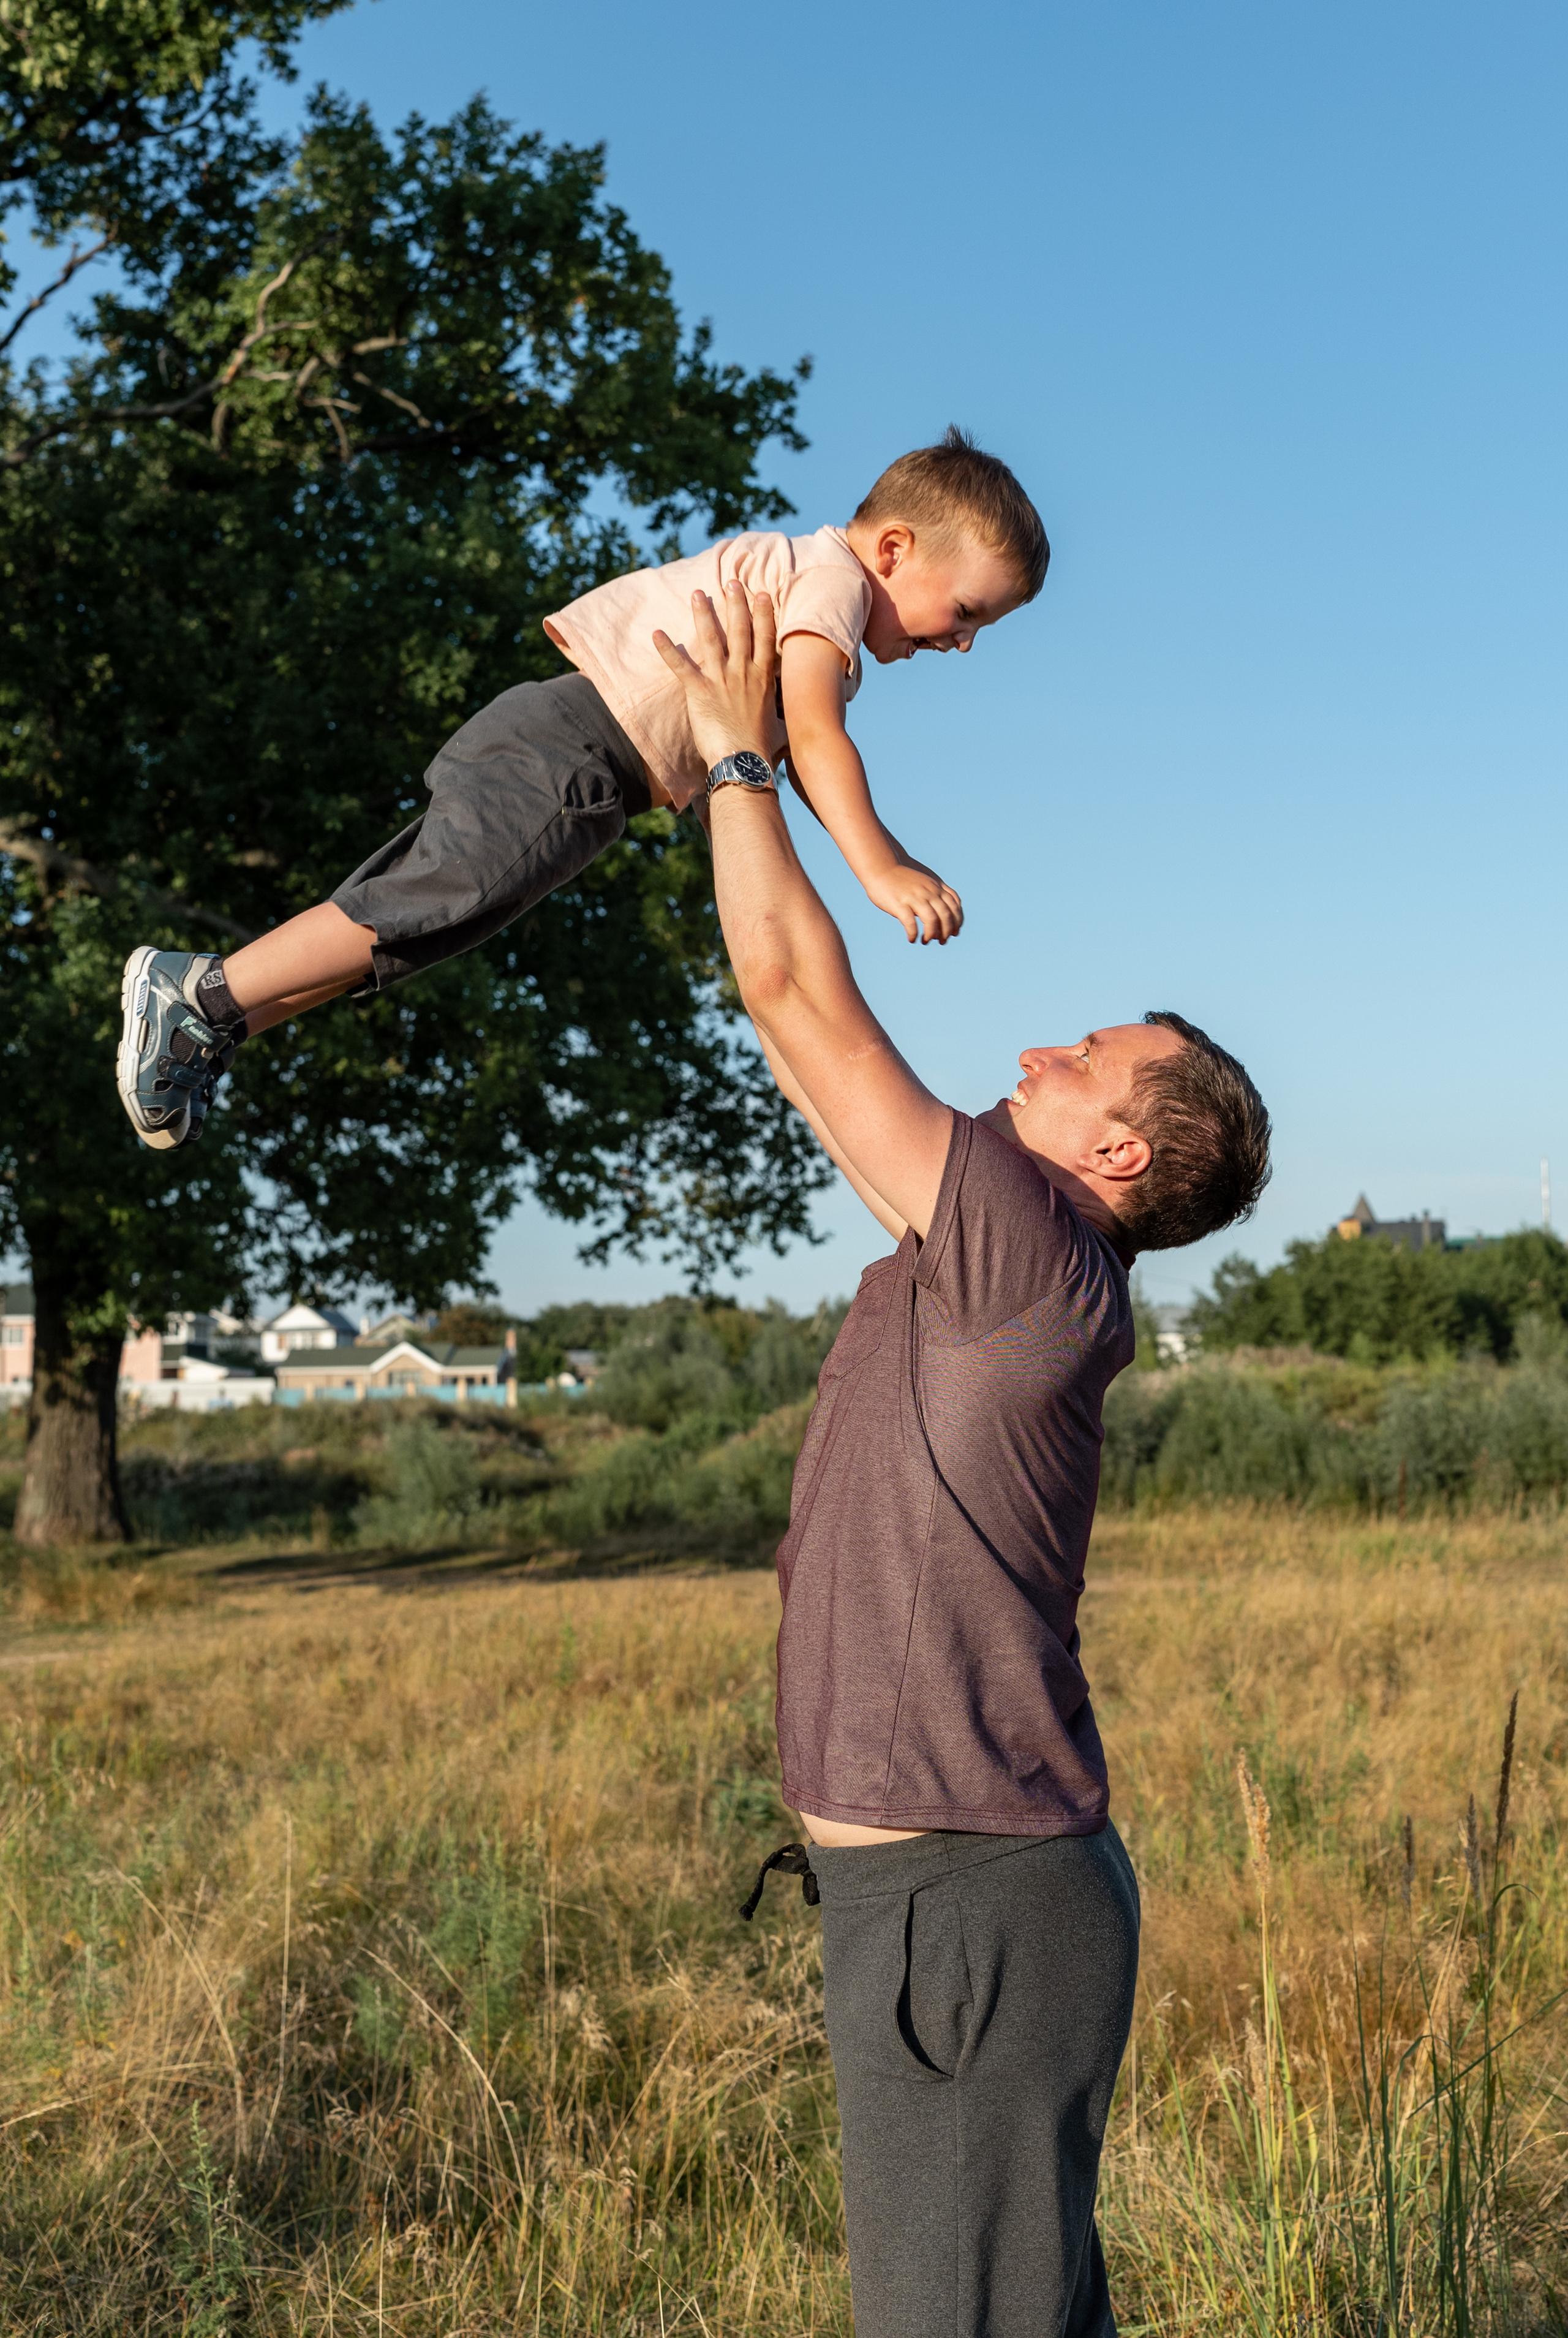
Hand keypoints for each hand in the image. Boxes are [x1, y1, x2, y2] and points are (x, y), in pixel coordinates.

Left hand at [652, 581, 776, 774]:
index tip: (761, 594)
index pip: (766, 639)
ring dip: (704, 614)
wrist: (744, 764)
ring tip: (697, 593)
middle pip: (740, 630)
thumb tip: (788, 722)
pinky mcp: (699, 692)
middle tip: (731, 581)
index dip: (763, 614)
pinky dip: (667, 650)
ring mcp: (722, 680)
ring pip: (712, 639)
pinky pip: (680, 666)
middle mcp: (744, 673)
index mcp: (764, 679)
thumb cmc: (762, 751)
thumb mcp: (778, 726)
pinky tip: (656, 634)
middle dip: (736, 603)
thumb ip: (777, 714)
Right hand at [863, 858, 963, 944]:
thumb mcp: (924, 881)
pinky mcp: (899, 904)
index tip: (954, 933)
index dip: (958, 921)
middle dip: (947, 932)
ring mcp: (914, 897)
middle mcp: (928, 892)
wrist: (880, 867)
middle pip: (946, 915)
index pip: (955, 906)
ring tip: (925, 941)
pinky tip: (911, 939)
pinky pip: (910, 923)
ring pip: (931, 920)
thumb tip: (941, 913)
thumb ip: (935, 893)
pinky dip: (913, 934)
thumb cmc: (901, 878)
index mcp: (935, 887)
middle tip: (942, 941)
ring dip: (931, 935)